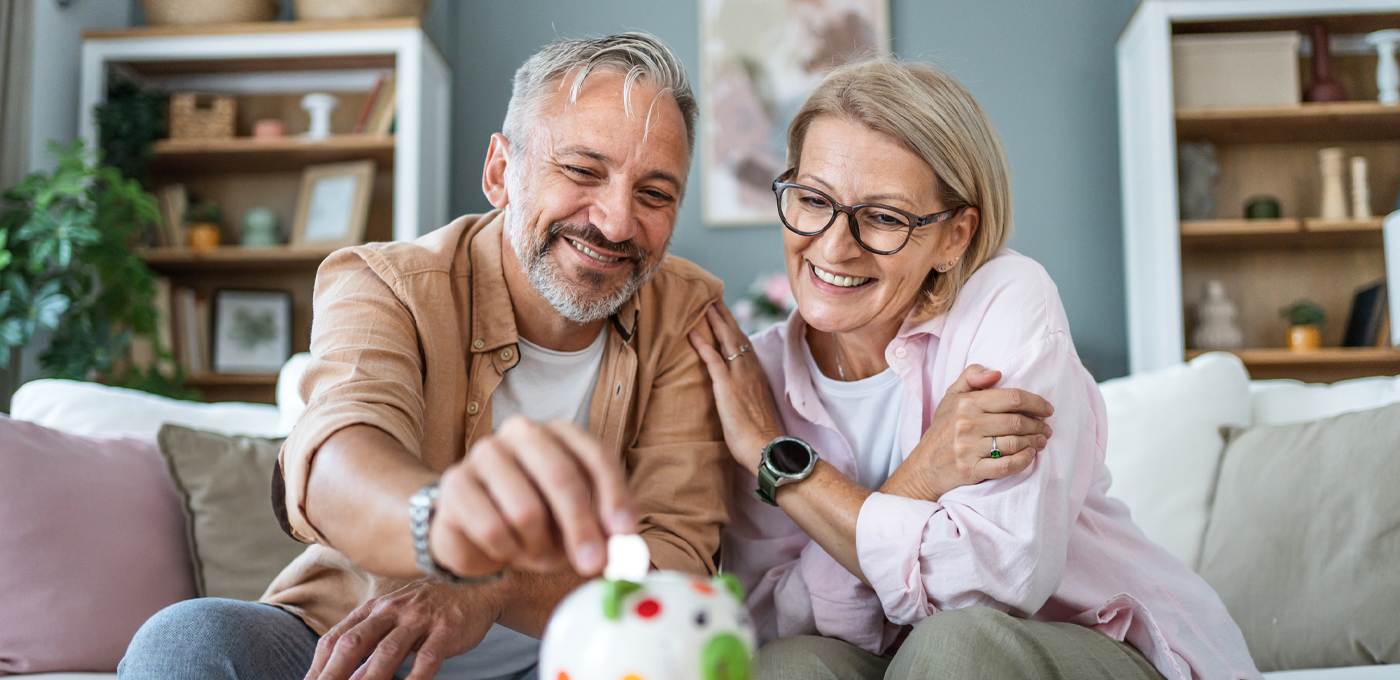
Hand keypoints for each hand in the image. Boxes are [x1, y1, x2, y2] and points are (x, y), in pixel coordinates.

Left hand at [304, 579, 497, 679]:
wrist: (478, 587)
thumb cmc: (429, 610)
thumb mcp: (395, 618)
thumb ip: (370, 641)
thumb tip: (341, 673)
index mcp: (375, 609)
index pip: (337, 637)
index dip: (318, 665)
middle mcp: (393, 610)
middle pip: (354, 642)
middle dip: (333, 673)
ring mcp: (420, 619)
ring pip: (388, 651)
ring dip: (368, 679)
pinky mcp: (446, 629)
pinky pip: (427, 657)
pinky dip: (415, 678)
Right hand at [430, 417, 637, 578]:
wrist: (471, 526)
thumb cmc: (535, 520)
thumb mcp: (575, 522)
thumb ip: (603, 531)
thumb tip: (628, 554)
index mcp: (560, 434)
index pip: (596, 457)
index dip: (614, 496)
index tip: (625, 532)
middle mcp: (522, 433)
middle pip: (561, 476)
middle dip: (581, 527)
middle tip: (592, 564)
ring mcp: (485, 454)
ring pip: (526, 510)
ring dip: (538, 546)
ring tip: (537, 552)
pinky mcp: (456, 483)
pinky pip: (492, 529)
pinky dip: (508, 550)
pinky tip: (507, 549)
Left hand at [688, 302, 784, 473]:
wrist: (766, 447)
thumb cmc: (760, 436)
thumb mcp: (754, 408)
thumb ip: (746, 396)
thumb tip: (737, 396)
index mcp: (757, 374)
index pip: (744, 344)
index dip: (733, 328)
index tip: (725, 313)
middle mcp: (750, 370)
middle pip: (735, 335)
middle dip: (723, 315)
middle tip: (713, 297)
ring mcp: (739, 376)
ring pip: (725, 340)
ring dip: (714, 320)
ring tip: (703, 303)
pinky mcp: (727, 386)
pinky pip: (712, 359)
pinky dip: (701, 343)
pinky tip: (691, 332)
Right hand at [881, 364, 1053, 500]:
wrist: (924, 466)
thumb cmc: (942, 430)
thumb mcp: (951, 397)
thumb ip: (971, 377)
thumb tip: (997, 373)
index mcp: (967, 403)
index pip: (1012, 398)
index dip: (1036, 402)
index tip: (1047, 409)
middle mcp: (967, 424)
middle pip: (1017, 422)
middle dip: (1038, 425)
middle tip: (1046, 429)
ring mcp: (969, 448)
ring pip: (1014, 443)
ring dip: (1034, 443)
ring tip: (1041, 442)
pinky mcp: (971, 469)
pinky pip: (1005, 466)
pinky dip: (1023, 461)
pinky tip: (1029, 456)